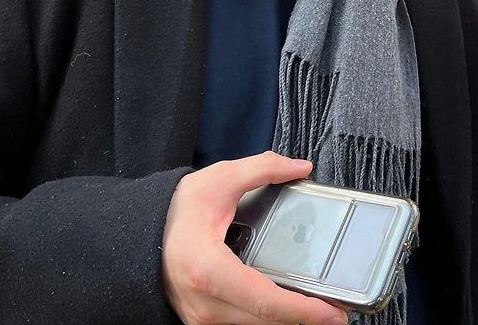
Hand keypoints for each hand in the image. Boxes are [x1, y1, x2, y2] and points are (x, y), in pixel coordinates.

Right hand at [162, 151, 347, 324]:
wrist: (139, 232)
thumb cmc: (174, 212)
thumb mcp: (218, 179)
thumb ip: (262, 169)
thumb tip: (299, 167)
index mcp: (208, 271)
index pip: (264, 302)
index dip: (302, 311)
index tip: (332, 314)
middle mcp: (204, 303)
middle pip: (264, 322)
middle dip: (304, 321)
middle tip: (338, 314)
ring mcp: (201, 318)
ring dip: (287, 322)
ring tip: (319, 312)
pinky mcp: (202, 320)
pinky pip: (242, 324)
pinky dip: (268, 319)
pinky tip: (288, 310)